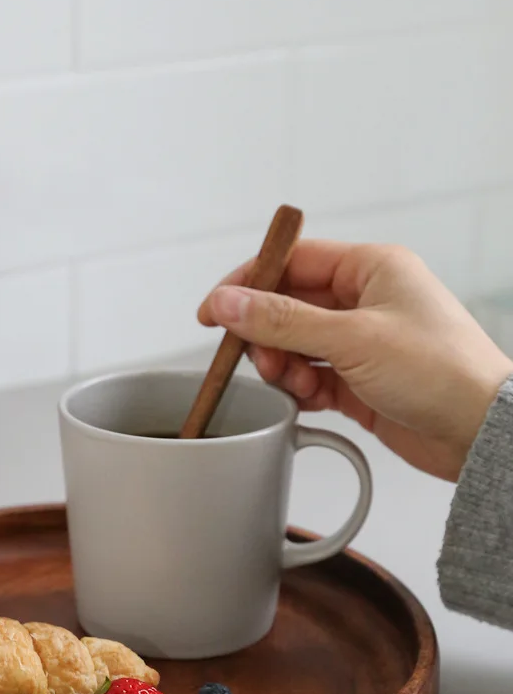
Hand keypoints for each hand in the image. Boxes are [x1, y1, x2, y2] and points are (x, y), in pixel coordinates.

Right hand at [198, 240, 512, 481]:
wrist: (478, 433)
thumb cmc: (441, 372)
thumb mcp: (351, 339)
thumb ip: (281, 321)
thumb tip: (228, 302)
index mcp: (371, 269)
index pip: (291, 261)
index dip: (248, 283)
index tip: (214, 311)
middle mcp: (364, 301)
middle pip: (286, 306)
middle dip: (266, 336)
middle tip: (259, 359)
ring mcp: (360, 342)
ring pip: (292, 345)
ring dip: (284, 367)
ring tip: (298, 384)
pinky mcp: (357, 380)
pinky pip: (308, 377)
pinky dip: (300, 389)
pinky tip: (311, 399)